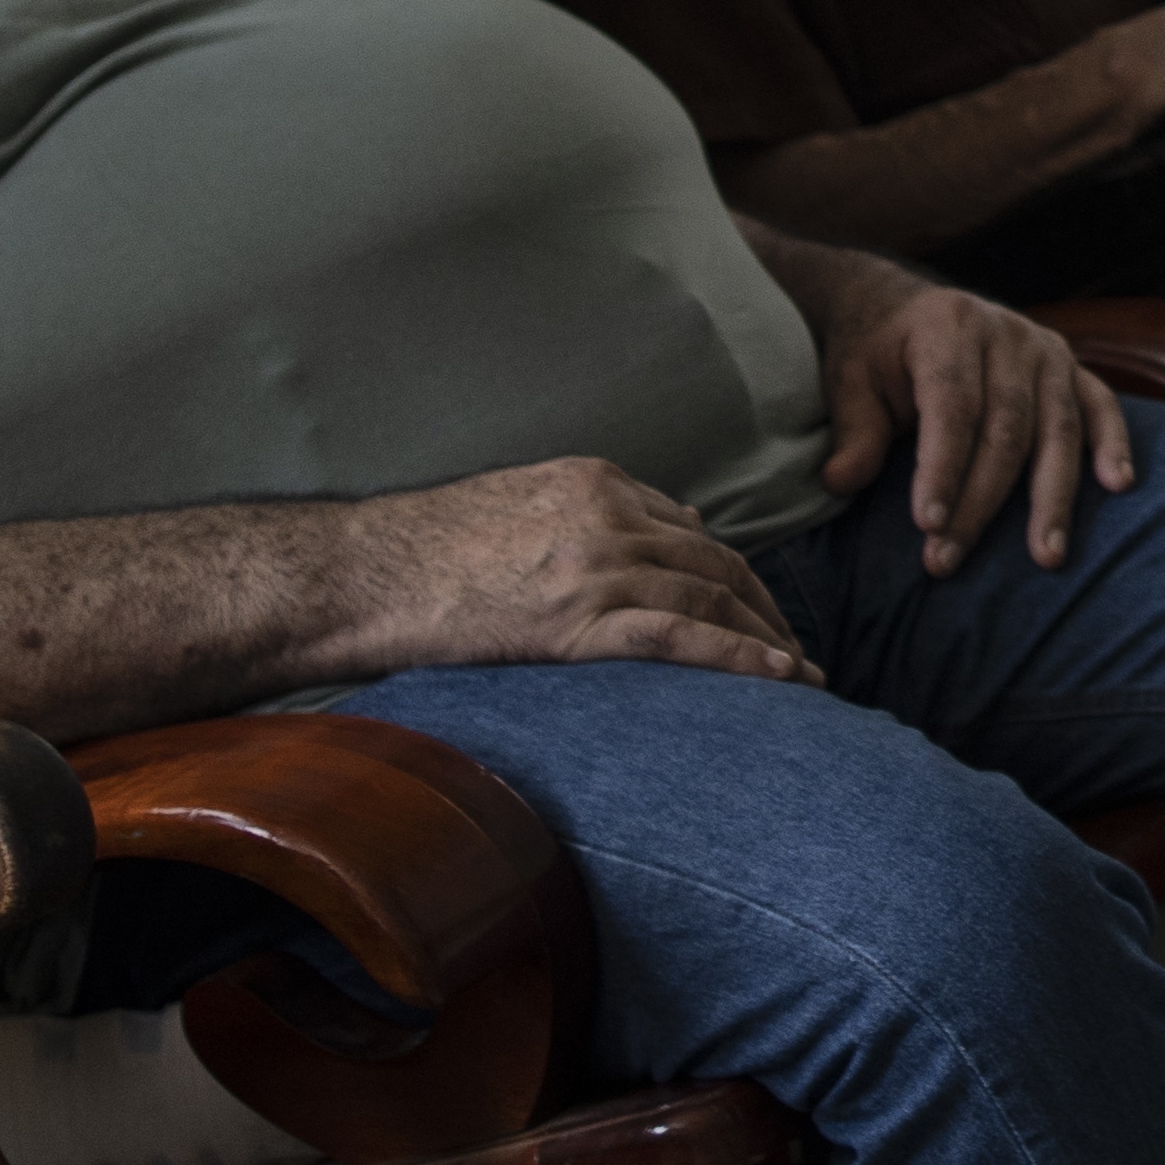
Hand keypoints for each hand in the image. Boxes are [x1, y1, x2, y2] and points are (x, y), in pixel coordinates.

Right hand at [348, 454, 811, 682]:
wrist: (364, 573)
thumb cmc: (423, 549)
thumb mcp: (516, 504)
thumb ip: (581, 516)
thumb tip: (643, 541)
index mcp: (595, 482)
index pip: (690, 530)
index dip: (732, 576)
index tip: (756, 612)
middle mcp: (608, 516)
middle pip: (717, 563)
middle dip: (766, 611)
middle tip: (795, 653)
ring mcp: (595, 566)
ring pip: (712, 598)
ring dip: (767, 642)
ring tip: (800, 682)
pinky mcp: (576, 620)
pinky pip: (681, 638)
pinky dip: (740, 659)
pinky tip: (779, 681)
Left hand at [800, 258, 1139, 576]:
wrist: (904, 308)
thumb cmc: (877, 354)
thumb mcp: (851, 381)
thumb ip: (855, 430)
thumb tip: (840, 483)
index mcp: (948, 327)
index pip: (952, 406)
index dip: (943, 467)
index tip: (928, 524)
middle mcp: (1006, 333)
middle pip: (1005, 429)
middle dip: (980, 502)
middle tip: (948, 560)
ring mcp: (1045, 349)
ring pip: (1057, 429)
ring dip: (1052, 497)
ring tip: (1045, 557)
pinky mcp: (1070, 367)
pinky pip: (1101, 405)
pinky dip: (1113, 443)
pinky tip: (1117, 485)